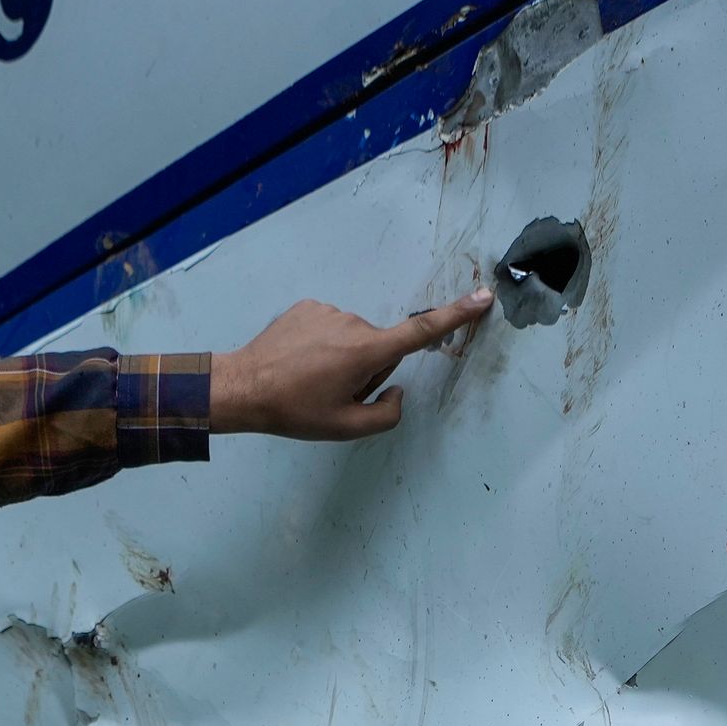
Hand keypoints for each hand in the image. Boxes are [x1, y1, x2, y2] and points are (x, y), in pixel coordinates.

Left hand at [205, 290, 494, 441]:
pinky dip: (321, 344)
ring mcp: (329, 311)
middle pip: (379, 348)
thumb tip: (397, 392)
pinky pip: (330, 327)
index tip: (483, 297)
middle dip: (365, 369)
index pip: (421, 332)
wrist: (243, 387)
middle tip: (331, 392)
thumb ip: (387, 415)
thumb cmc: (296, 411)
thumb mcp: (346, 428)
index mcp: (367, 352)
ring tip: (310, 378)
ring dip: (341, 358)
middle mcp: (353, 324)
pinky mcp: (308, 306)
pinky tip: (298, 361)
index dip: (457, 315)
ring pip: (353, 338)